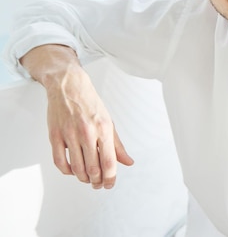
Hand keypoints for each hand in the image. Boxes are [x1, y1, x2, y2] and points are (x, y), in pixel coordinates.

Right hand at [21, 45, 133, 188]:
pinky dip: (67, 172)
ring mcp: (70, 135)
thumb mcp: (109, 122)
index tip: (110, 184)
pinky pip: (60, 162)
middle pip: (93, 168)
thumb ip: (118, 145)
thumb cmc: (90, 103)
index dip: (110, 178)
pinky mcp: (55, 136)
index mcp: (104, 128)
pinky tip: (72, 171)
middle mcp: (87, 132)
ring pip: (76, 168)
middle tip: (98, 184)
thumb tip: (128, 162)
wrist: (69, 86)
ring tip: (88, 179)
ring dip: (83, 179)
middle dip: (97, 182)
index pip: (109, 162)